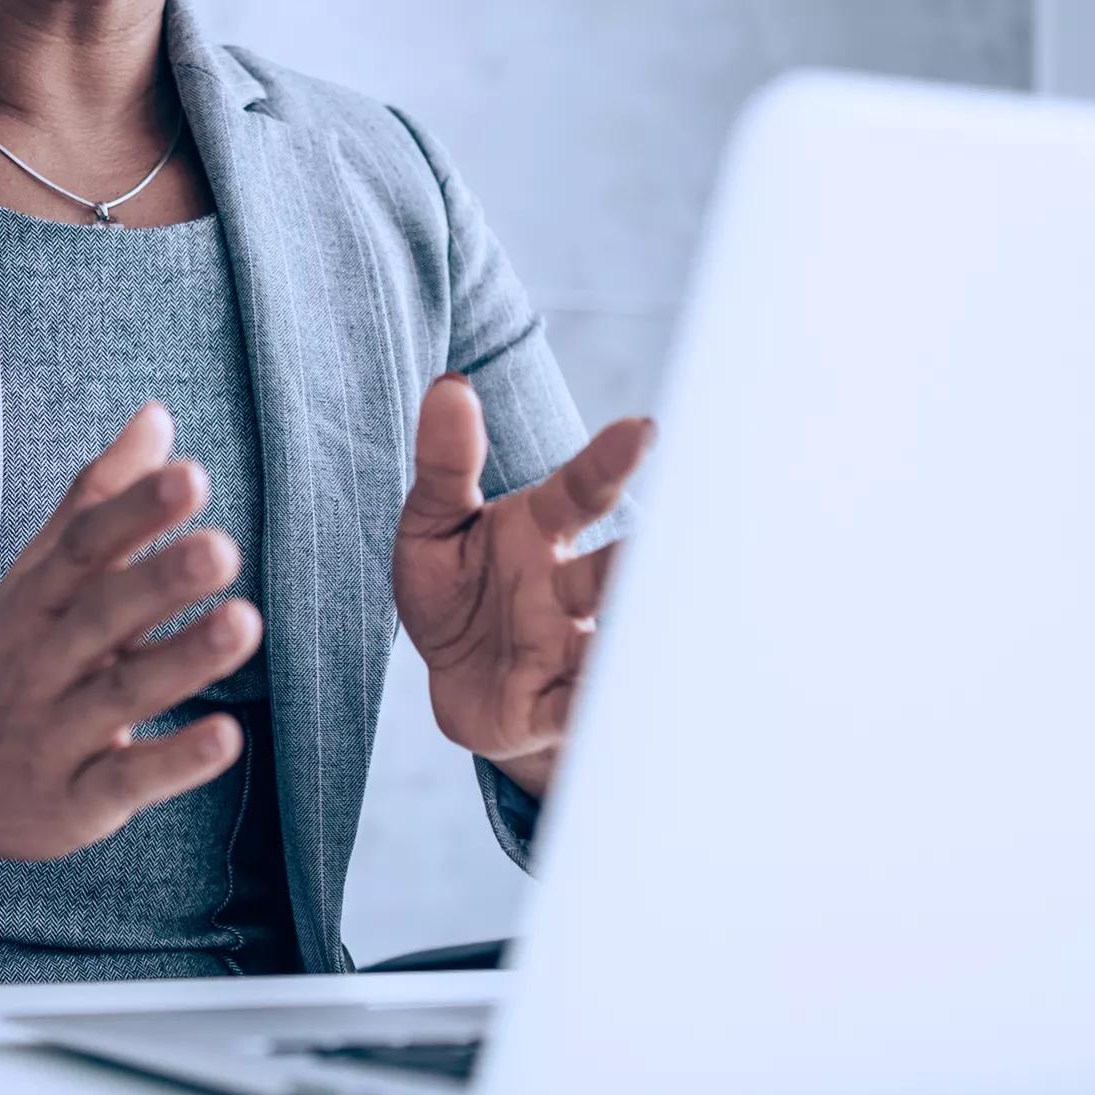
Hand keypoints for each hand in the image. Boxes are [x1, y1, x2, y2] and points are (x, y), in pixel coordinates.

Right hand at [0, 402, 257, 911]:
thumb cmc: (4, 664)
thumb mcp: (37, 580)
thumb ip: (98, 502)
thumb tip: (158, 418)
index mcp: (33, 602)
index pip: (80, 548)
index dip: (133, 512)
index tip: (190, 476)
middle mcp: (39, 663)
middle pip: (99, 615)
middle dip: (159, 580)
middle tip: (223, 547)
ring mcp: (53, 734)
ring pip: (119, 695)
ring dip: (182, 660)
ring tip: (244, 624)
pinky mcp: (73, 802)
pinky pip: (124, 780)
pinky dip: (173, 761)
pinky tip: (227, 736)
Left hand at [392, 374, 653, 800]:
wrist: (456, 680)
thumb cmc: (455, 589)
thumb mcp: (432, 525)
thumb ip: (445, 463)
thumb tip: (450, 386)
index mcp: (538, 531)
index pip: (579, 492)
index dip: (607, 462)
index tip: (641, 430)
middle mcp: (565, 588)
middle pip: (606, 574)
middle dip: (631, 564)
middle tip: (662, 547)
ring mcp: (565, 649)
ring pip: (607, 642)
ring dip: (628, 638)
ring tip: (653, 629)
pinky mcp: (553, 708)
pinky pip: (580, 709)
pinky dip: (599, 707)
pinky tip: (622, 702)